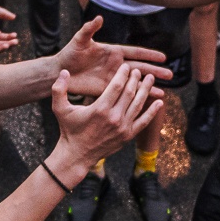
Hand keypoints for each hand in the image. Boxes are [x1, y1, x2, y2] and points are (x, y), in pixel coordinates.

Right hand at [50, 61, 164, 165]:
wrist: (77, 155)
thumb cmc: (68, 129)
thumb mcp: (60, 108)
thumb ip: (59, 89)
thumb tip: (64, 72)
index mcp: (99, 109)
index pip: (116, 86)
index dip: (123, 74)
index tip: (126, 66)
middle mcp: (114, 117)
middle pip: (129, 93)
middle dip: (135, 79)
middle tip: (138, 70)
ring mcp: (123, 128)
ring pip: (138, 104)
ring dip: (146, 90)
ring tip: (150, 78)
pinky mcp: (128, 136)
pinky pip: (144, 121)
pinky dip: (152, 111)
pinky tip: (160, 101)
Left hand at [52, 15, 170, 95]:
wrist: (60, 71)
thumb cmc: (69, 53)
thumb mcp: (80, 40)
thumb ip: (89, 29)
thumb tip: (99, 18)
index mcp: (113, 51)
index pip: (135, 52)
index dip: (148, 55)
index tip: (163, 57)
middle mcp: (116, 64)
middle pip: (140, 68)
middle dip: (154, 71)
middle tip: (170, 75)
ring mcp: (113, 78)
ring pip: (135, 82)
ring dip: (149, 86)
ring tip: (165, 90)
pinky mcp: (108, 89)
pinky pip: (125, 93)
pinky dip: (137, 97)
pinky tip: (147, 101)